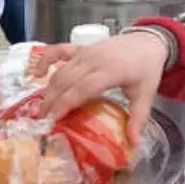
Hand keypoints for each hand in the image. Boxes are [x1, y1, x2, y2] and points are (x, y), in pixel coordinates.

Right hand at [34, 32, 168, 145]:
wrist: (149, 41)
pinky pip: (58, 51)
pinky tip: (36, 74)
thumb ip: (138, 118)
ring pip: (60, 71)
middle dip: (51, 102)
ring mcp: (85, 52)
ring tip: (40, 111)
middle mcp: (94, 60)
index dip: (66, 104)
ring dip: (48, 90)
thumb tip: (133, 143)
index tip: (53, 121)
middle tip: (42, 123)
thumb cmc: (146, 68)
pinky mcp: (81, 48)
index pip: (82, 89)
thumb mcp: (146, 94)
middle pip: (66, 81)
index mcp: (110, 71)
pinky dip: (45, 60)